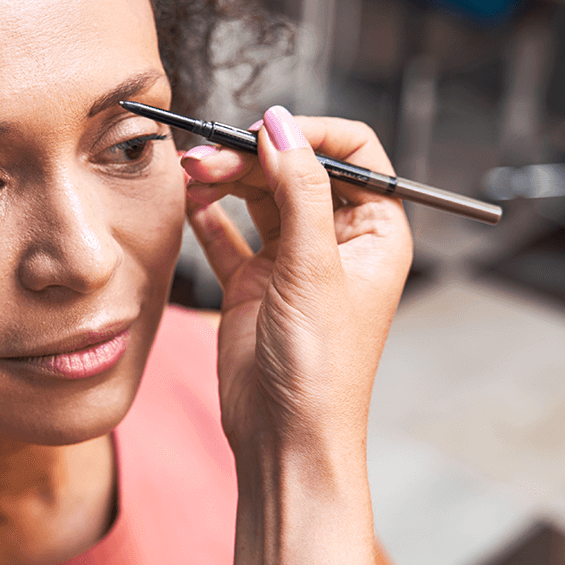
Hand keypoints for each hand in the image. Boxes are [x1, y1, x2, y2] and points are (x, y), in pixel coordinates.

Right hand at [181, 107, 411, 457]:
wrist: (285, 438)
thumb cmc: (321, 370)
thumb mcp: (314, 268)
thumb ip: (298, 190)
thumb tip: (281, 127)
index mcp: (374, 232)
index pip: (352, 153)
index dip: (308, 135)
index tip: (263, 132)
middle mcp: (335, 242)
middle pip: (294, 170)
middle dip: (251, 157)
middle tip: (207, 157)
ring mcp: (291, 262)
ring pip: (257, 197)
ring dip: (225, 180)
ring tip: (191, 174)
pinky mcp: (252, 284)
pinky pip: (227, 234)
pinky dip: (207, 215)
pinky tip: (190, 201)